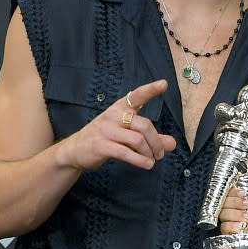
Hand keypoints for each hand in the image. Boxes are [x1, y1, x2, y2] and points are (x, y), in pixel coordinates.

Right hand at [55, 80, 175, 170]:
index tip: (164, 84)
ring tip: (152, 160)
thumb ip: (151, 138)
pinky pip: (125, 152)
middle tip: (160, 154)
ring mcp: (106, 130)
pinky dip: (139, 160)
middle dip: (156, 142)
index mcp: (120, 108)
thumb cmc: (106, 138)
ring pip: (137, 139)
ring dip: (149, 152)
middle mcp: (113, 115)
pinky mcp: (101, 145)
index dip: (150, 90)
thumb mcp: (128, 134)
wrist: (74, 150)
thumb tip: (172, 144)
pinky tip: (147, 164)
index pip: (137, 95)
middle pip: (144, 125)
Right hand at [218, 157, 247, 234]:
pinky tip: (242, 226)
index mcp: (243, 197)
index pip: (230, 189)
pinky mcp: (230, 231)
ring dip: (237, 214)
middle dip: (236, 202)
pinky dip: (233, 225)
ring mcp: (232, 219)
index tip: (243, 191)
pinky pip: (224, 226)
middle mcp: (236, 207)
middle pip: (223, 200)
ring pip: (223, 212)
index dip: (234, 190)